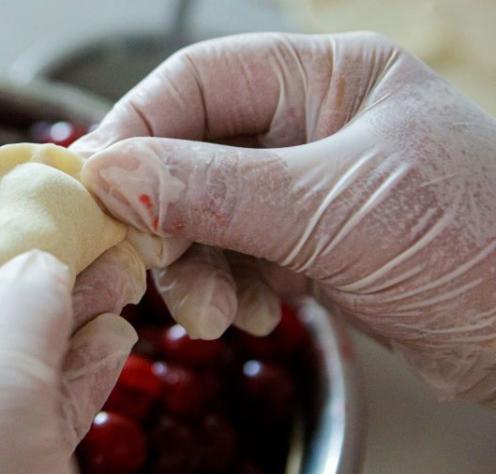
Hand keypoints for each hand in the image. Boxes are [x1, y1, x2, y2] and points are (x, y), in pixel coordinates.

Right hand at [76, 32, 495, 403]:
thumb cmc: (479, 243)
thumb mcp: (334, 210)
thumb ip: (216, 191)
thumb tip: (110, 175)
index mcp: (326, 79)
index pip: (196, 83)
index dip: (136, 132)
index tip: (94, 190)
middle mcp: (310, 125)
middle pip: (190, 155)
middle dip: (168, 220)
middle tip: (155, 270)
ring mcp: (306, 189)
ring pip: (204, 215)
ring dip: (196, 268)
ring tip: (215, 313)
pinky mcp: (309, 246)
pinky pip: (235, 258)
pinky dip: (228, 289)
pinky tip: (251, 316)